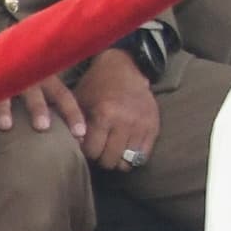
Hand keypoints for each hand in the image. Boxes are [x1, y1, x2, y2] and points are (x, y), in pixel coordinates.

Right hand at [0, 73, 86, 142]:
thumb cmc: (22, 74)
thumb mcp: (41, 83)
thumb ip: (54, 104)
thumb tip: (79, 136)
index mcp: (45, 78)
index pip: (63, 96)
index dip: (73, 114)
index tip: (80, 135)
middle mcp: (25, 77)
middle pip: (34, 93)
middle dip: (39, 109)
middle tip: (43, 127)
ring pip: (2, 94)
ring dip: (4, 110)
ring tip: (5, 127)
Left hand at [73, 48, 161, 172]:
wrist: (125, 69)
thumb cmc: (97, 86)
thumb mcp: (80, 101)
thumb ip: (76, 125)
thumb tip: (77, 147)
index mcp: (105, 114)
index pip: (93, 151)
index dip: (86, 151)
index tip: (86, 145)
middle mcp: (125, 122)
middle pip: (110, 160)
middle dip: (101, 158)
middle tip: (99, 149)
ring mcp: (142, 125)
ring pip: (127, 161)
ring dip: (117, 159)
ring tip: (112, 150)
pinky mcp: (154, 126)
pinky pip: (143, 155)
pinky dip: (133, 156)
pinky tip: (126, 149)